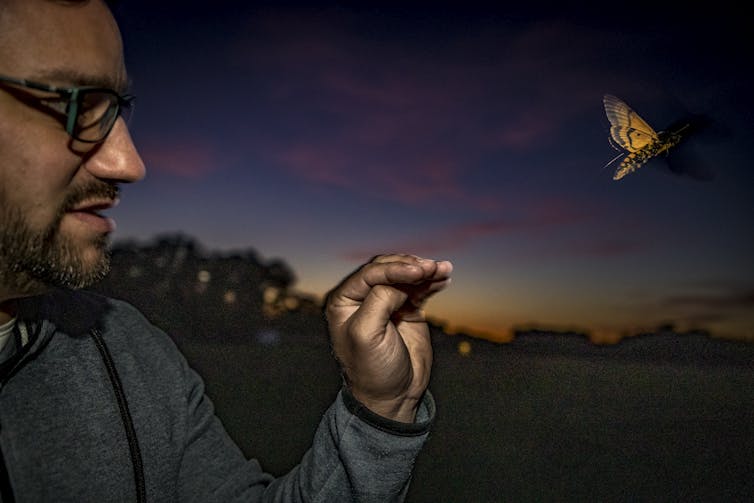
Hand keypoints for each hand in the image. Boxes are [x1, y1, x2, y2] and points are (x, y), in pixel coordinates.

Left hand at [325, 254, 452, 421]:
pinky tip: (445, 276)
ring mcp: (386, 303)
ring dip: (426, 270)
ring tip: (443, 269)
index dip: (395, 269)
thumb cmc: (371, 370)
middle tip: (432, 268)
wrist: (393, 397)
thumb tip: (398, 283)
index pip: (370, 273)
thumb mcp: (366, 334)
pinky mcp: (406, 310)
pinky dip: (432, 281)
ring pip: (406, 276)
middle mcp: (363, 298)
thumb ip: (379, 301)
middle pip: (389, 269)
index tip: (418, 272)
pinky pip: (420, 289)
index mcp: (344, 301)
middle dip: (411, 266)